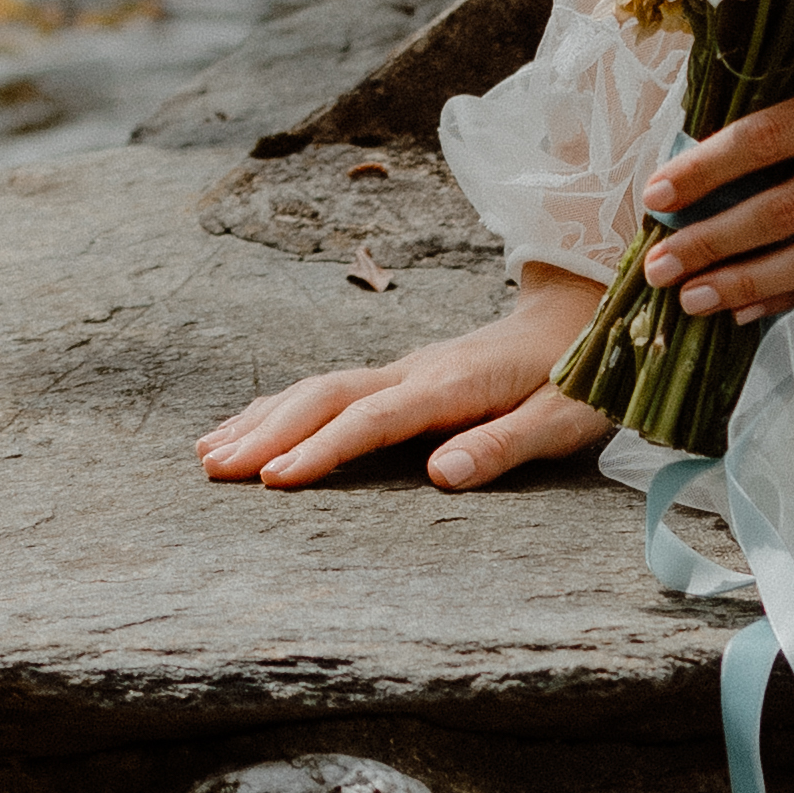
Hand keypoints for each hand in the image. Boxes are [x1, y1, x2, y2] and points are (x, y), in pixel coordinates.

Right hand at [202, 272, 620, 491]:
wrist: (584, 313)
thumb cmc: (579, 373)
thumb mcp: (564, 417)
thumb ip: (505, 445)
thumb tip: (440, 473)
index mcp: (453, 385)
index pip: (374, 419)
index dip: (323, 449)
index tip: (273, 479)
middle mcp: (417, 370)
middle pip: (327, 397)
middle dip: (268, 432)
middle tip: (216, 472)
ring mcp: (404, 368)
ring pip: (318, 388)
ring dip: (262, 419)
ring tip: (209, 456)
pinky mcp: (401, 375)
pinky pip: (329, 390)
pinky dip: (280, 408)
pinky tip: (245, 429)